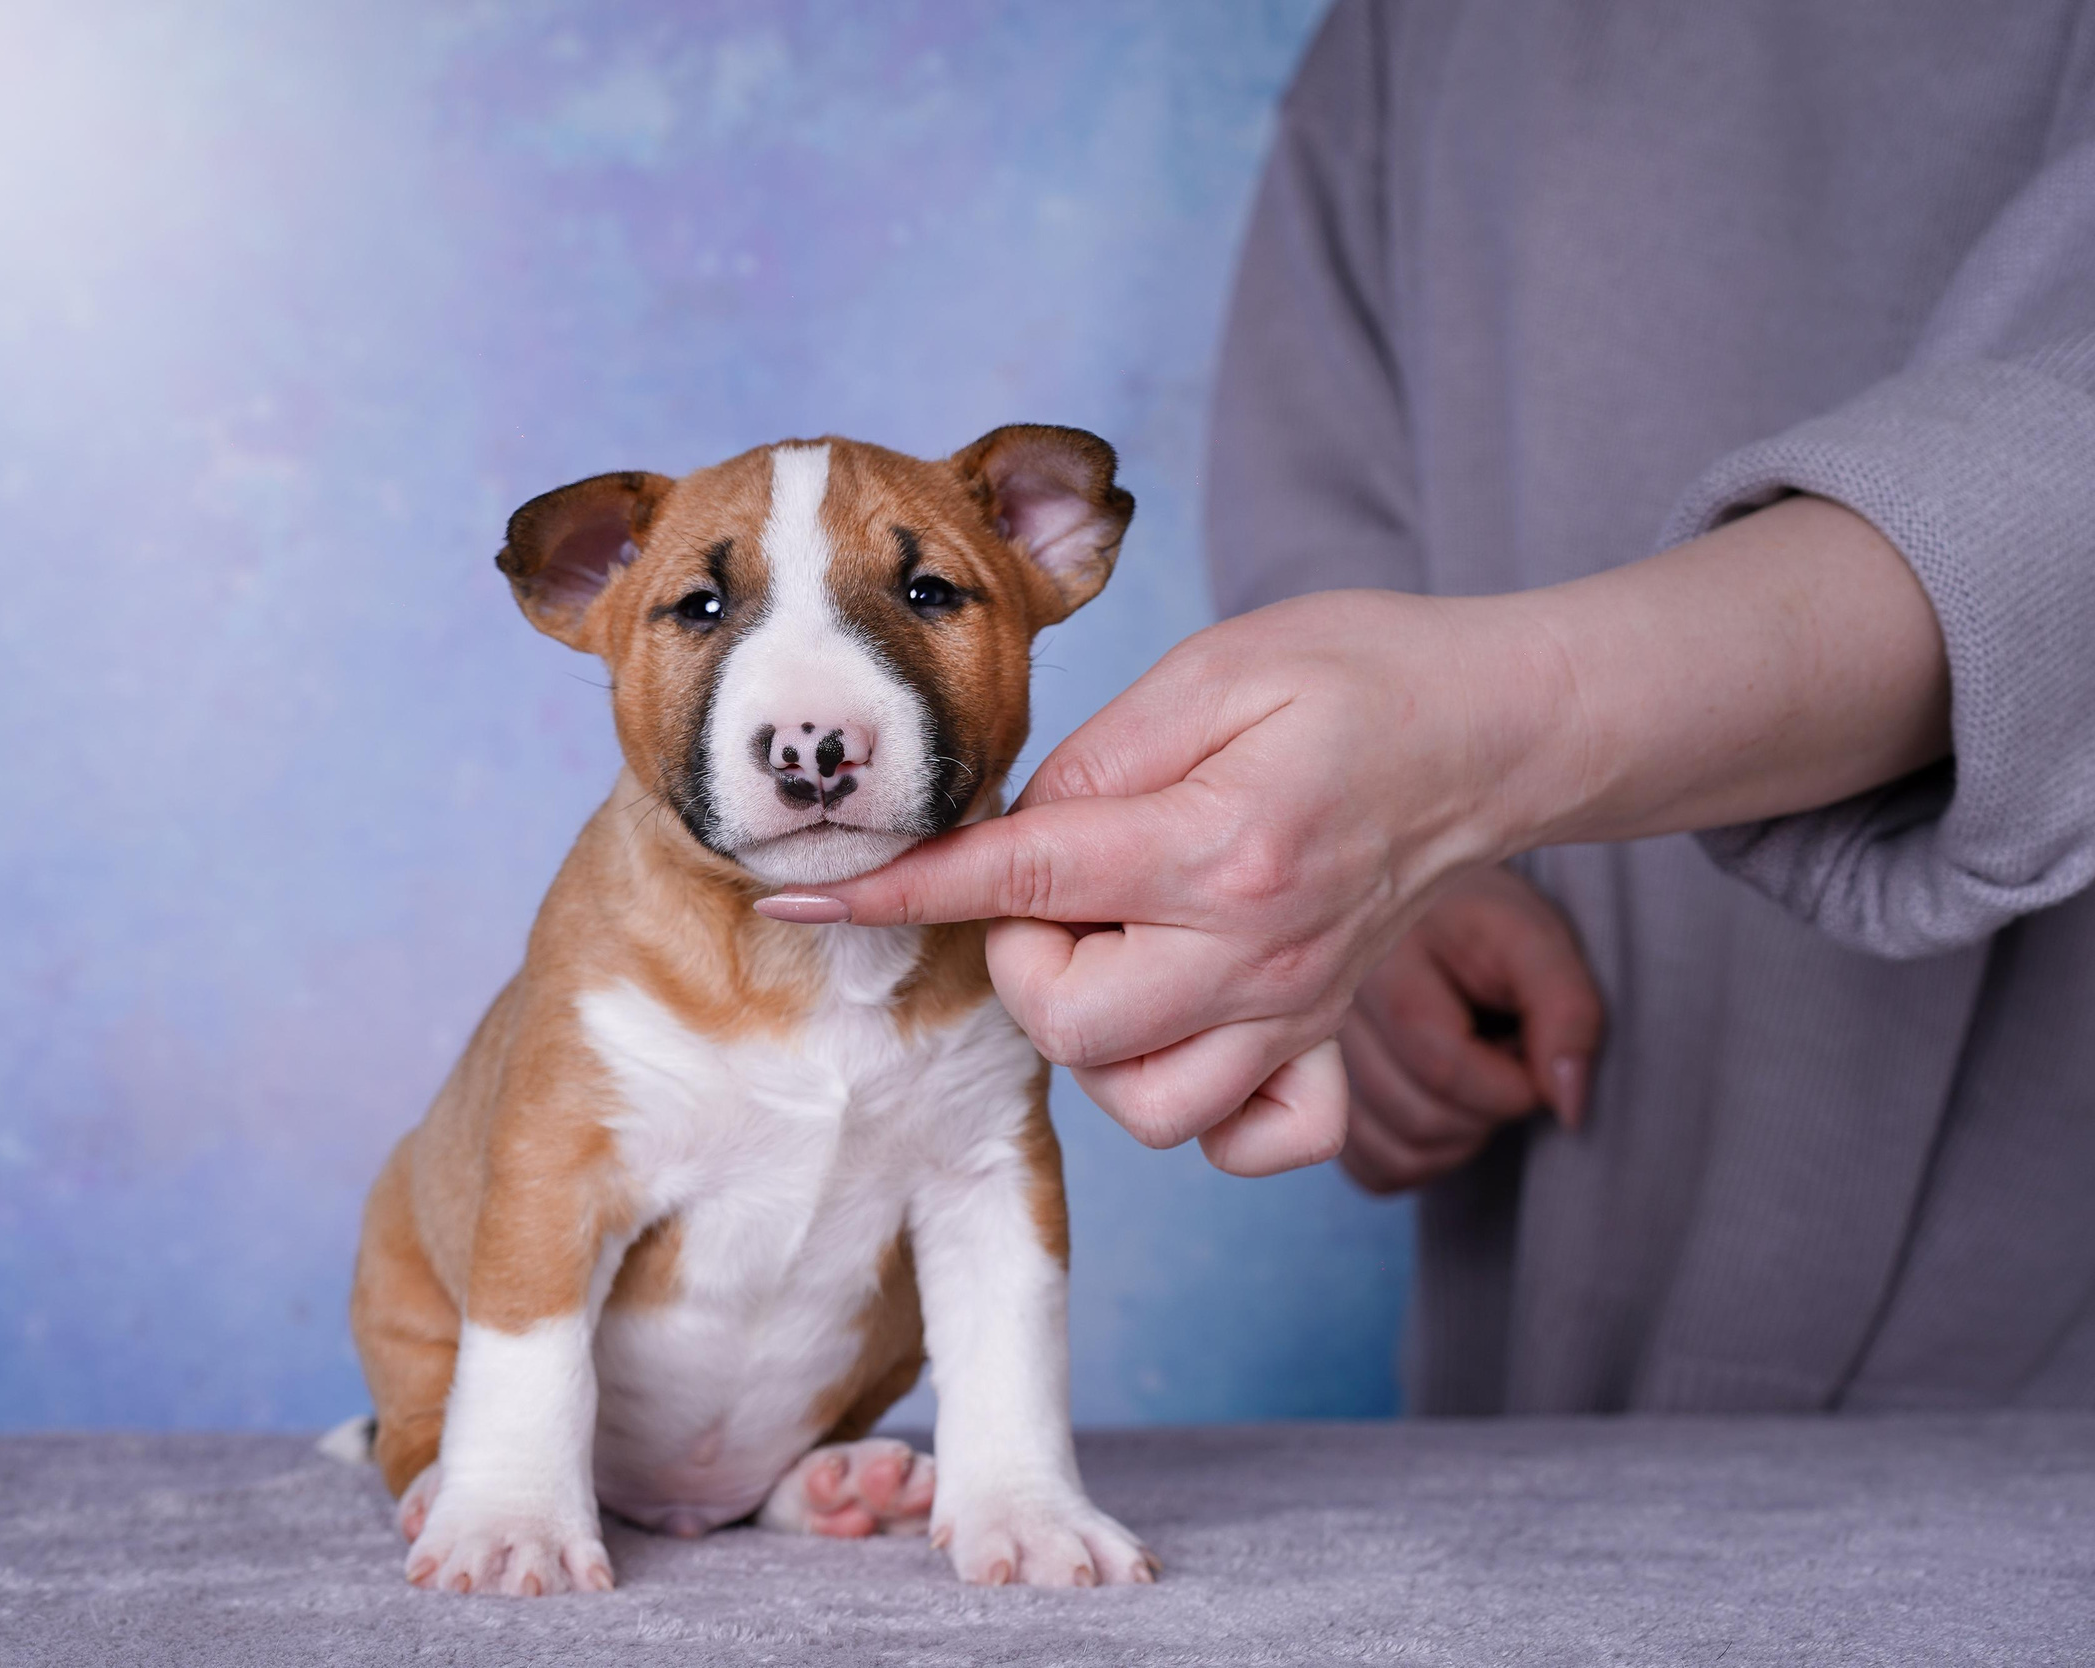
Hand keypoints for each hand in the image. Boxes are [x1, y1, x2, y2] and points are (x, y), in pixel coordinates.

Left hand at [770, 586, 1549, 1174]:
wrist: (1494, 726)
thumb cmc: (1352, 672)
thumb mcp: (1214, 671)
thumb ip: (1098, 757)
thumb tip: (1009, 830)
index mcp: (1216, 844)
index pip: (1018, 884)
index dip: (897, 893)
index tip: (803, 899)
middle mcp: (1256, 950)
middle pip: (1069, 1025)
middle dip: (1023, 961)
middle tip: (1053, 891)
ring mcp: (1294, 1008)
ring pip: (1141, 1104)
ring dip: (1092, 1038)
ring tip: (1110, 950)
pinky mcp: (1321, 1035)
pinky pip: (1242, 1139)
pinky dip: (1194, 1112)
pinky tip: (1173, 1031)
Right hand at [1337, 863, 1602, 1193]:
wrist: (1430, 920)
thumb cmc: (1484, 929)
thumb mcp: (1539, 943)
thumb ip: (1567, 1013)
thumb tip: (1569, 1108)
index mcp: (1378, 965)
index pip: (1439, 1063)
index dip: (1509, 1082)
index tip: (1530, 1048)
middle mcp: (1326, 1021)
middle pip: (1418, 1115)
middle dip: (1491, 1108)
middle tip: (1504, 1054)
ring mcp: (1317, 1072)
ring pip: (1399, 1153)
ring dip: (1464, 1136)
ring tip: (1476, 1076)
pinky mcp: (1327, 1111)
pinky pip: (1379, 1171)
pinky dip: (1429, 1159)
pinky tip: (1447, 1107)